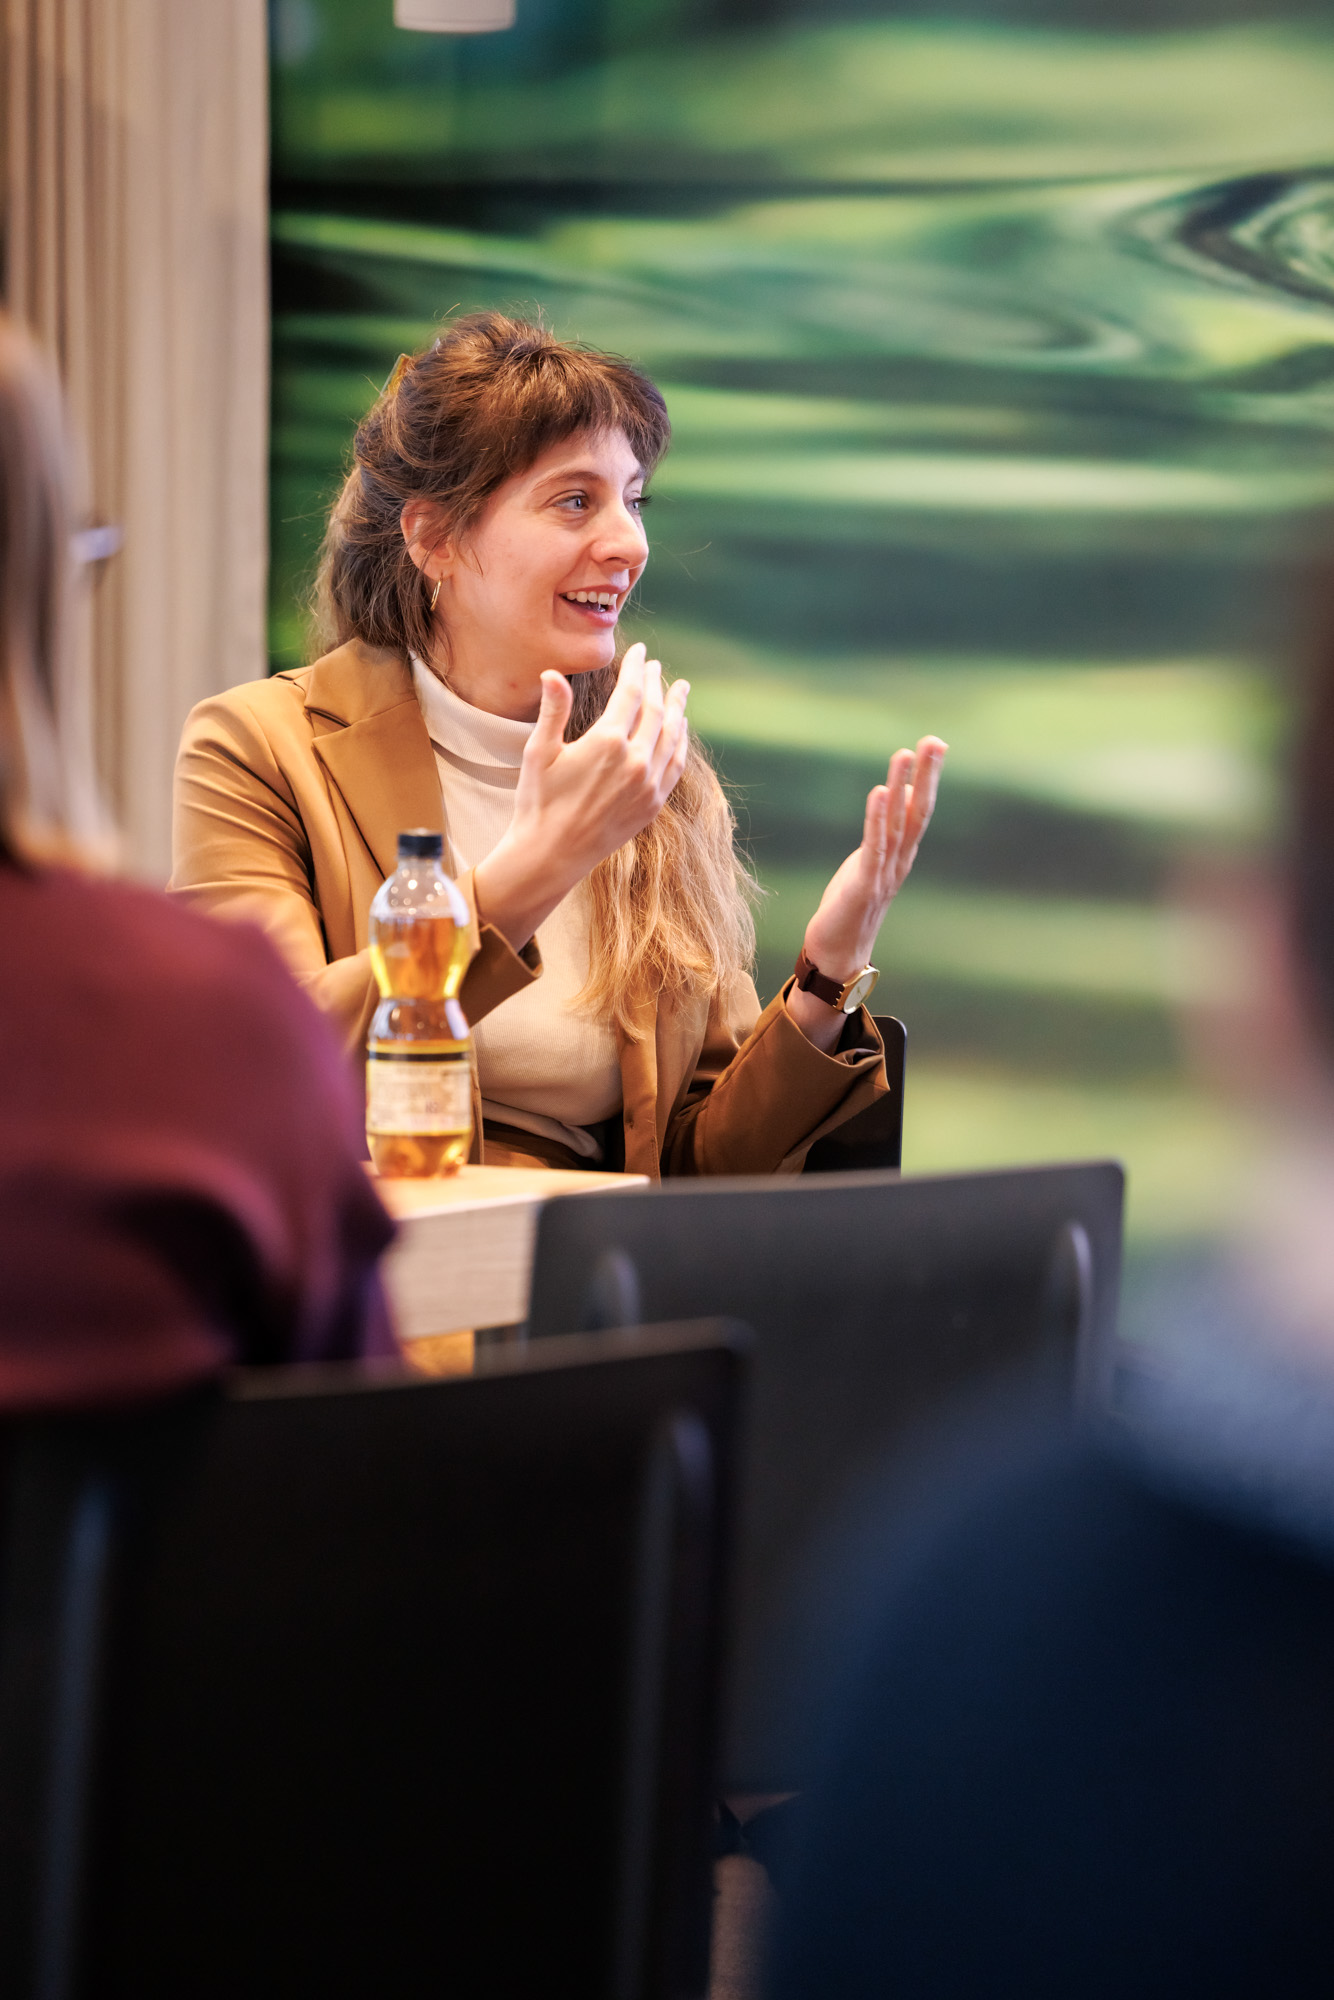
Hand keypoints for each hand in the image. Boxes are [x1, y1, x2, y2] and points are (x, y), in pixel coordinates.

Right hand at [473, 643, 689, 950]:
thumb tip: (552, 673)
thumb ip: (553, 710)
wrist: (551, 854)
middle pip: (655, 710)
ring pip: (671, 736)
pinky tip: (679, 731)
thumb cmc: (538, 801)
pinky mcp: (652, 804)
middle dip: (656, 683)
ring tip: (680, 691)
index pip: (631, 692)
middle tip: (656, 666)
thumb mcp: (539, 751)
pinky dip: (679, 743)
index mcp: (607, 741)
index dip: (636, 668)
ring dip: (676, 709)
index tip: (639, 652)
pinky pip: (674, 765)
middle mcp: (635, 760)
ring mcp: (648, 784)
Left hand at [789, 736, 946, 1052]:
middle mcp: (898, 862)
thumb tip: (892, 805)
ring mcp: (883, 874)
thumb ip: (881, 837)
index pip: (918, 809)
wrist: (838, 956)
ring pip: (899, 825)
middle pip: (918, 812)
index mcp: (899, 856)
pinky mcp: (863, 884)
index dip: (927, 778)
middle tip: (935, 741)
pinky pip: (874, 846)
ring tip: (906, 754)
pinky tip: (881, 791)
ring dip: (903, 788)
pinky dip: (878, 818)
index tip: (934, 745)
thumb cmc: (849, 909)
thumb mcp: (867, 865)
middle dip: (926, 776)